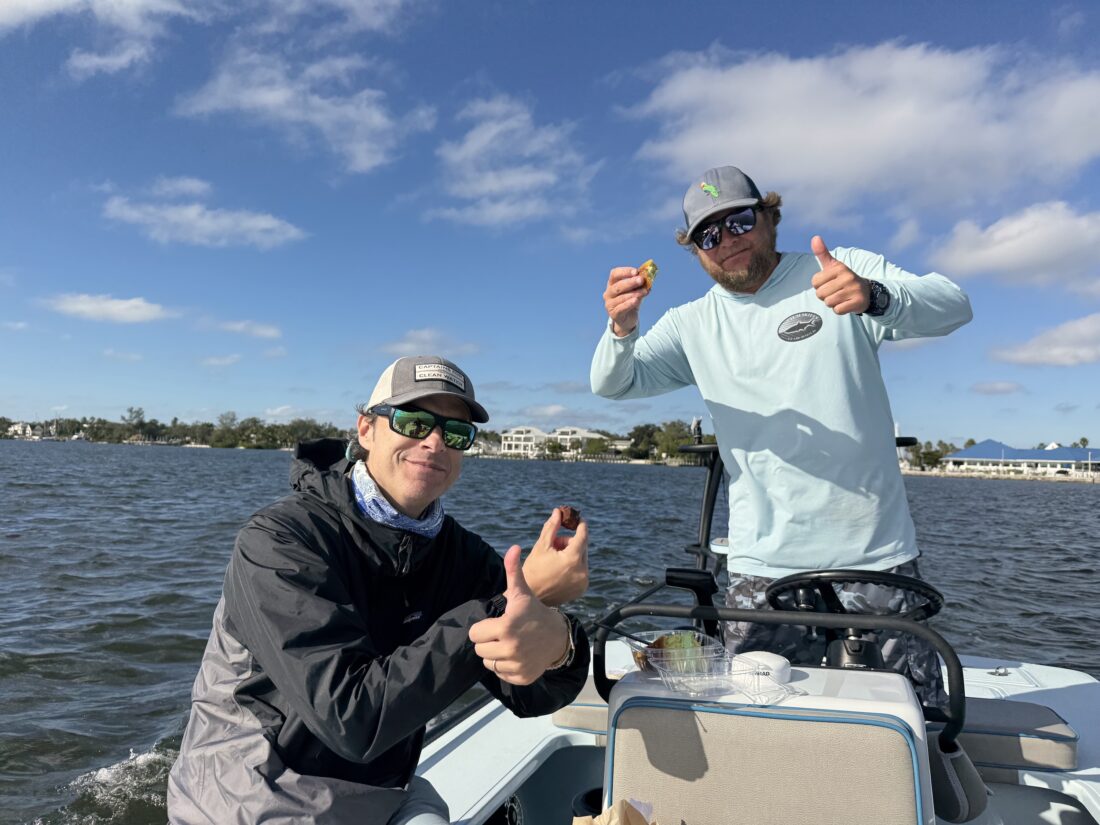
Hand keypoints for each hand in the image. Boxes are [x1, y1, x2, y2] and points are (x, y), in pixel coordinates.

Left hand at [469, 546, 571, 684]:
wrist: (557, 636)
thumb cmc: (534, 612)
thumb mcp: (522, 592)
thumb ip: (513, 571)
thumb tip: (513, 548)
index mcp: (506, 627)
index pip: (475, 633)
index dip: (483, 627)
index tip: (496, 623)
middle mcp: (511, 649)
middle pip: (479, 650)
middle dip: (488, 641)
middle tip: (502, 633)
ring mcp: (517, 665)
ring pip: (488, 663)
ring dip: (495, 654)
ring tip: (509, 644)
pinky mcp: (521, 677)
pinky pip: (500, 674)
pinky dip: (505, 667)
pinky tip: (516, 656)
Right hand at [522, 507, 588, 605]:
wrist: (530, 597)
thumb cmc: (533, 569)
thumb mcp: (541, 546)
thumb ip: (552, 527)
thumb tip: (558, 512)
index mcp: (573, 559)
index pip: (582, 536)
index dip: (580, 525)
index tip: (577, 518)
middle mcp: (582, 571)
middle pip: (581, 547)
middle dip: (569, 542)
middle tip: (554, 544)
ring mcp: (583, 581)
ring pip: (581, 558)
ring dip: (571, 554)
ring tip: (553, 559)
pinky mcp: (582, 588)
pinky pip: (581, 570)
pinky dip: (573, 566)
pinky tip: (558, 570)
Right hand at [604, 266, 649, 336]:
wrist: (628, 319)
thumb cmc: (631, 301)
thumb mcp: (637, 291)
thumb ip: (641, 285)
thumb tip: (649, 278)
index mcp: (612, 284)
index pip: (615, 274)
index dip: (624, 272)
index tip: (636, 271)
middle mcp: (608, 293)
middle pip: (618, 286)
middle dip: (630, 282)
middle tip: (641, 280)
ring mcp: (609, 304)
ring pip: (621, 297)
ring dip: (634, 293)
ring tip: (644, 291)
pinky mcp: (613, 314)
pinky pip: (621, 308)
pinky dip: (629, 304)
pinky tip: (636, 300)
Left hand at [811, 236, 869, 314]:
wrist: (867, 292)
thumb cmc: (844, 279)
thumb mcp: (834, 266)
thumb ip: (823, 253)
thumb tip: (815, 237)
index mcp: (839, 268)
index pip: (815, 282)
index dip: (819, 286)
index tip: (830, 283)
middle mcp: (847, 277)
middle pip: (820, 294)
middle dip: (825, 296)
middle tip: (836, 292)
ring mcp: (854, 289)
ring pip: (828, 302)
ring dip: (832, 303)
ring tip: (842, 297)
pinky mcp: (858, 302)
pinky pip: (838, 310)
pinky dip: (840, 309)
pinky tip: (847, 303)